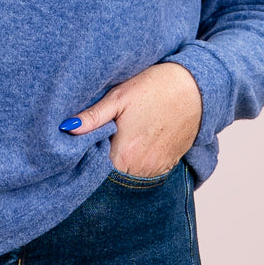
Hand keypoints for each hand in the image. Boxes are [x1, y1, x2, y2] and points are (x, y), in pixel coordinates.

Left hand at [62, 62, 202, 176]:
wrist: (196, 88)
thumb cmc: (155, 88)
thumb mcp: (118, 97)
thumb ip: (92, 117)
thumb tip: (67, 129)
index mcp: (124, 154)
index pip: (92, 171)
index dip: (83, 160)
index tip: (79, 147)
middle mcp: (140, 169)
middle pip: (109, 176)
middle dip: (99, 163)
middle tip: (97, 140)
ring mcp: (155, 170)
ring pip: (126, 176)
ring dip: (117, 164)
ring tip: (117, 140)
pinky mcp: (167, 167)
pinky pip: (143, 173)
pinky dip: (134, 164)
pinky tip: (132, 144)